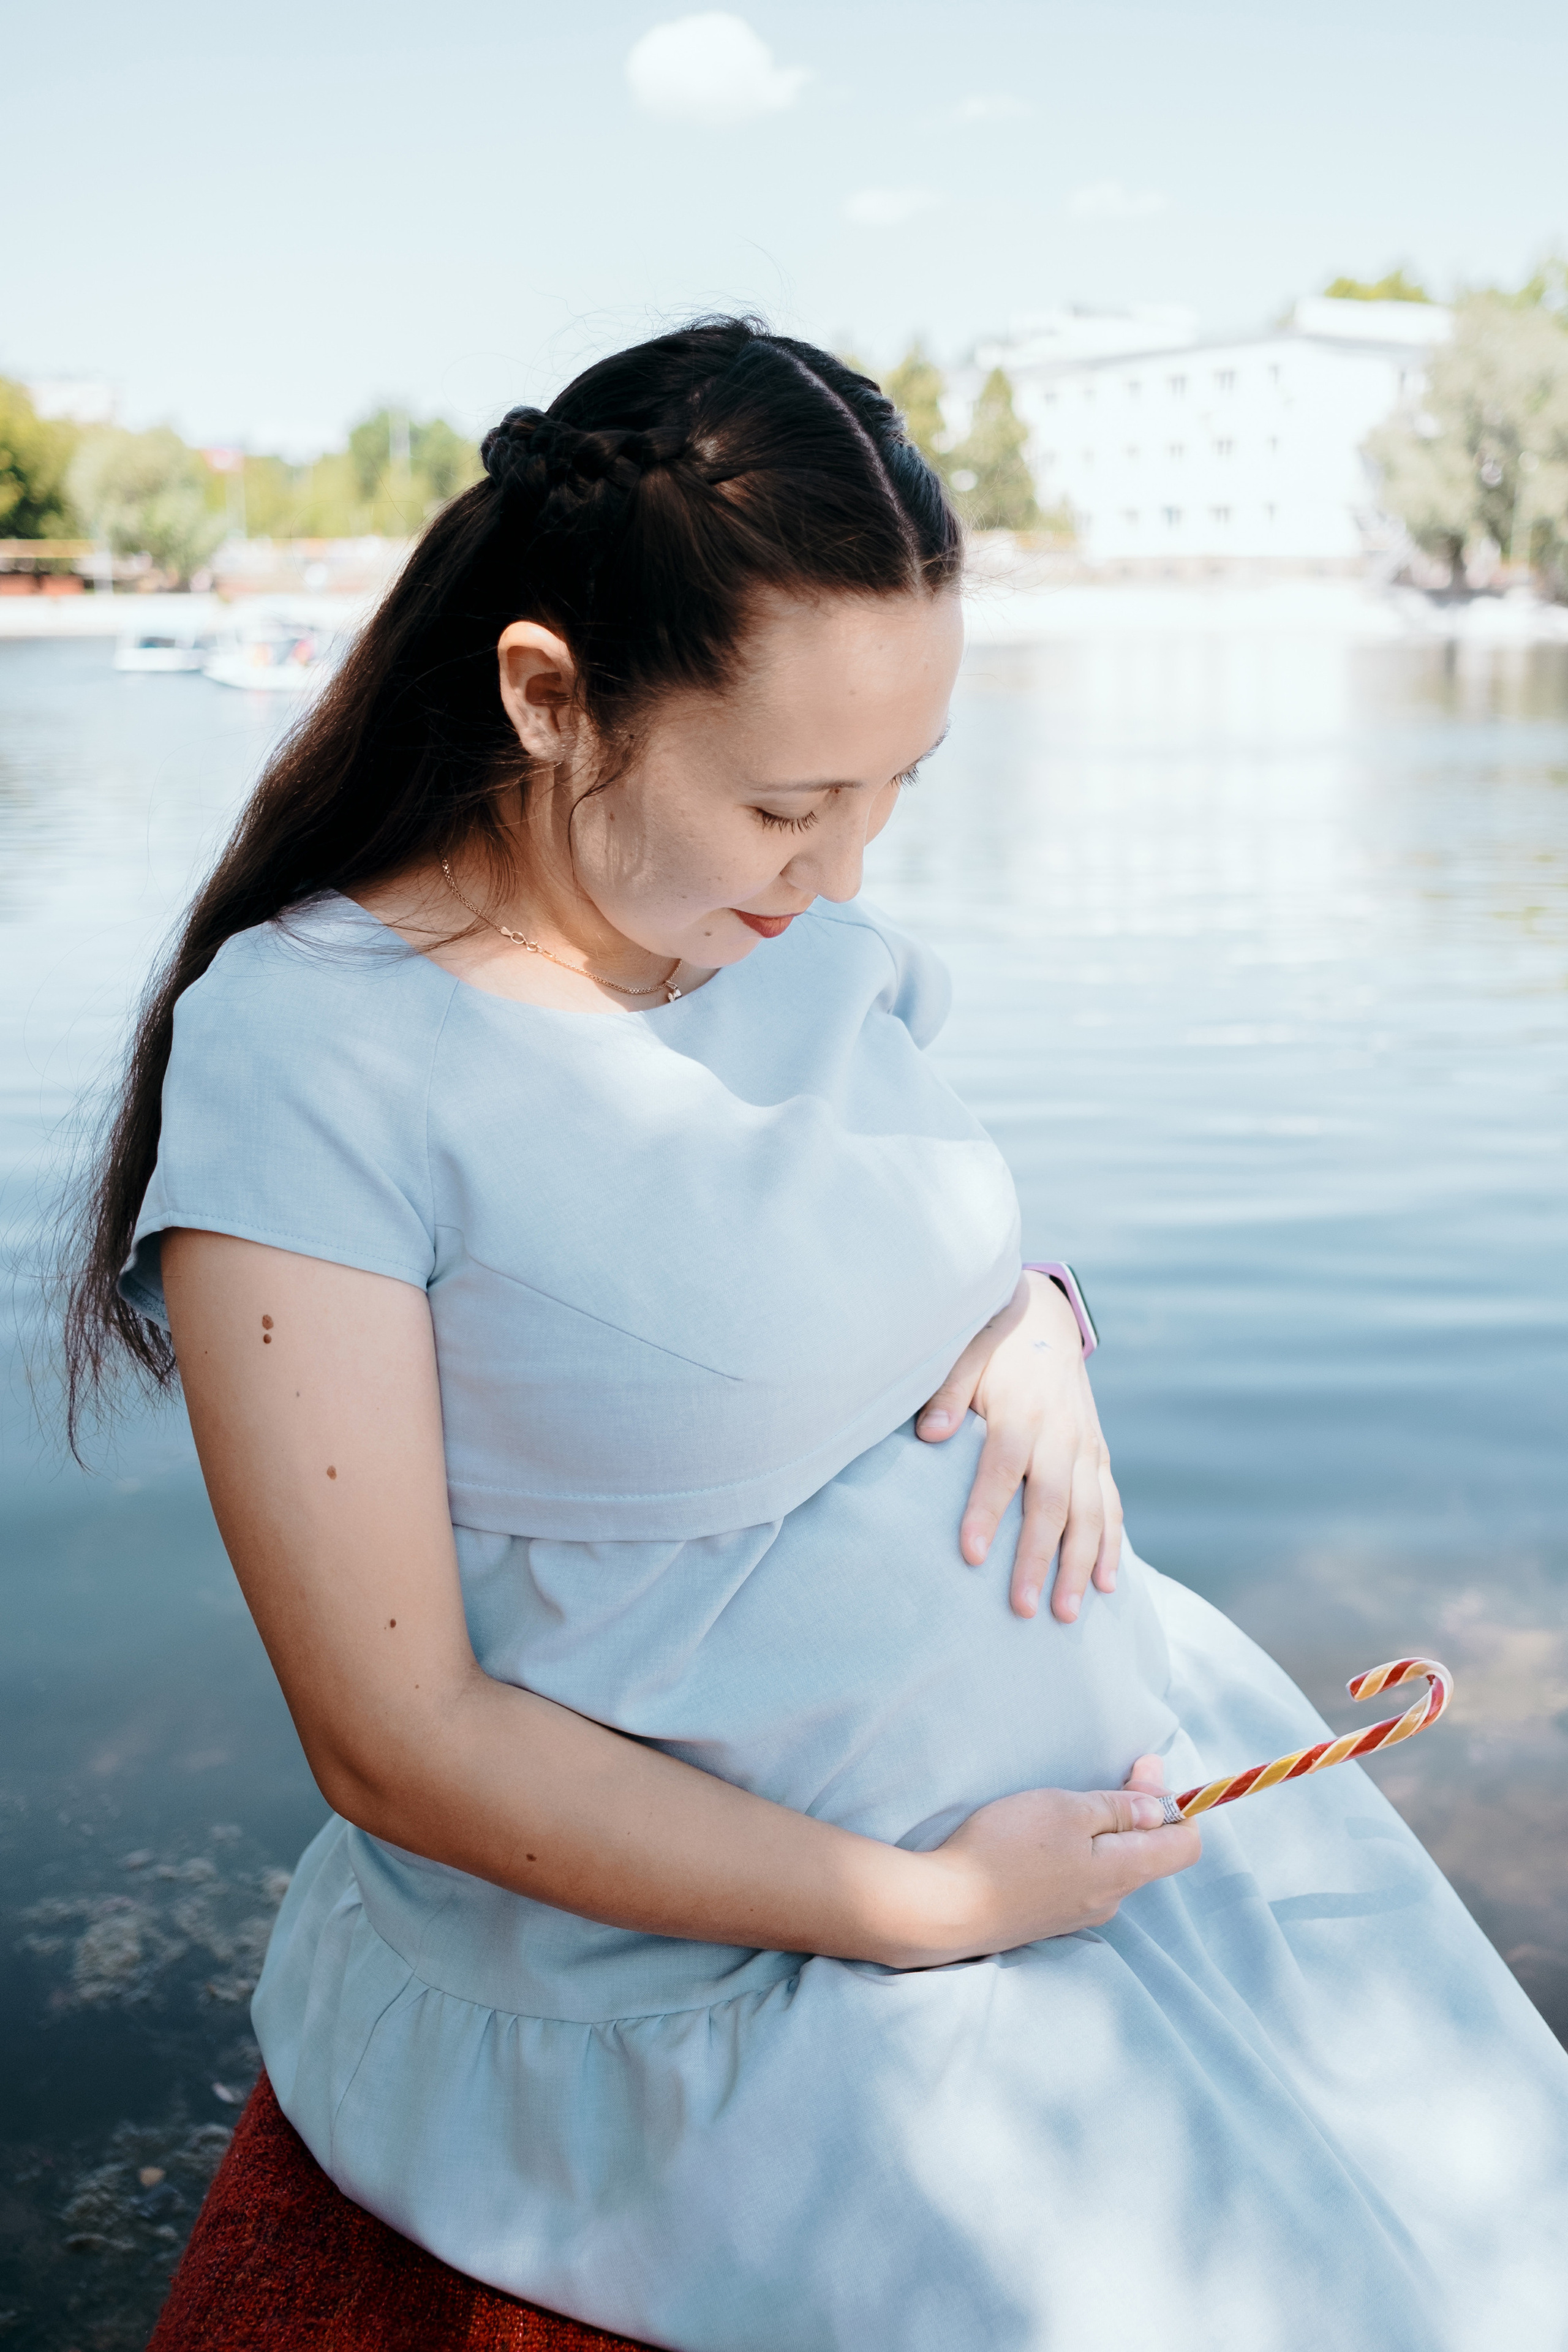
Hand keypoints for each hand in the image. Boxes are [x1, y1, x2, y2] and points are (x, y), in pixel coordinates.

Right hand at [908, 1753, 1199, 1964]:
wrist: (947, 1907)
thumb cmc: (1006, 1849)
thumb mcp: (1065, 1810)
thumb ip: (1118, 1808)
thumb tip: (1160, 1808)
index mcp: (1123, 1872)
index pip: (1185, 1846)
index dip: (1178, 1806)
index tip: (1145, 1773)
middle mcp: (1110, 1899)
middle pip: (1148, 1852)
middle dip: (1140, 1807)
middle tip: (1121, 1767)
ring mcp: (1079, 1912)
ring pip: (1114, 1863)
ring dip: (1108, 1828)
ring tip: (1075, 1800)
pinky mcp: (1050, 1915)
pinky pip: (1084, 1877)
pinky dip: (1081, 1849)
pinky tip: (1048, 1836)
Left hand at [917, 1271, 1122, 1621]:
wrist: (1045, 1320)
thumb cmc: (992, 1344)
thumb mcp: (965, 1354)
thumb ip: (948, 1393)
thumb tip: (929, 1434)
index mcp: (1021, 1410)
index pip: (1003, 1467)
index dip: (987, 1510)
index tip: (970, 1554)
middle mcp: (1061, 1434)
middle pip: (1052, 1503)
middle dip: (1038, 1558)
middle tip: (1022, 1609)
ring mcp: (1087, 1447)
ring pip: (1090, 1514)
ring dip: (1080, 1565)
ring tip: (1065, 1614)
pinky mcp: (1100, 1456)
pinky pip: (1111, 1506)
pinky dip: (1112, 1546)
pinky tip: (1106, 1587)